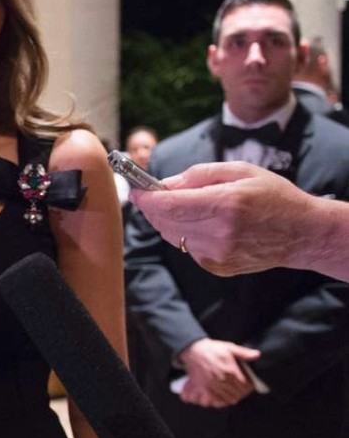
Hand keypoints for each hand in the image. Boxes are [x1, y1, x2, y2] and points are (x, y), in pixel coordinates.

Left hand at [129, 162, 311, 275]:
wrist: (303, 233)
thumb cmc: (273, 195)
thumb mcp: (239, 171)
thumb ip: (197, 175)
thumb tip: (165, 184)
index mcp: (223, 204)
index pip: (167, 205)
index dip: (144, 198)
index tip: (135, 190)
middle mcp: (218, 232)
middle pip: (163, 222)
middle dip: (154, 207)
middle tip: (158, 194)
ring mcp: (218, 254)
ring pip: (171, 235)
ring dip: (171, 220)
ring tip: (193, 208)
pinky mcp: (218, 267)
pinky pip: (187, 248)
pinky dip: (188, 235)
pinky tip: (210, 226)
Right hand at [178, 338, 259, 407]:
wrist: (193, 350)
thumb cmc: (211, 349)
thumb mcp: (229, 347)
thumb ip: (243, 353)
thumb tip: (257, 355)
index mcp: (230, 371)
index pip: (245, 386)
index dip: (249, 387)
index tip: (249, 385)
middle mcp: (222, 380)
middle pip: (238, 394)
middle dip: (241, 393)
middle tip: (241, 389)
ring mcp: (212, 385)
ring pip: (229, 399)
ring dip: (233, 397)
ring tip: (233, 393)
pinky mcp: (203, 388)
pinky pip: (216, 400)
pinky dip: (221, 401)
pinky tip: (223, 397)